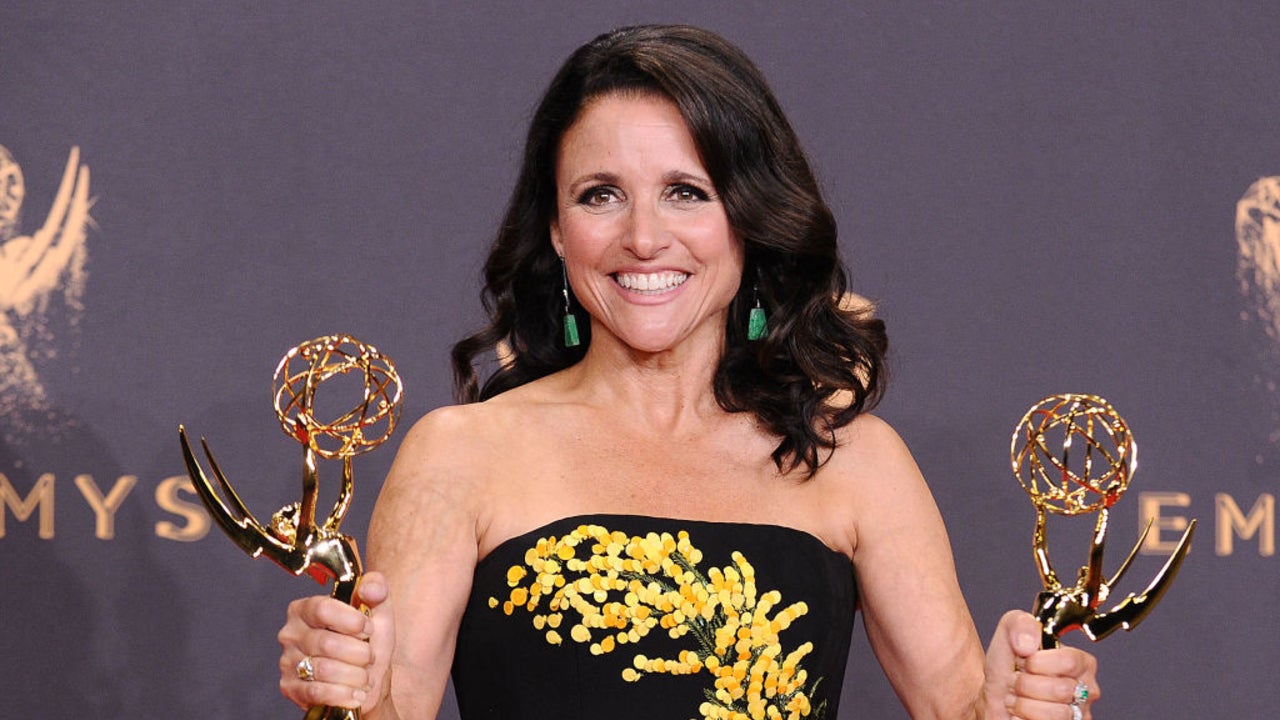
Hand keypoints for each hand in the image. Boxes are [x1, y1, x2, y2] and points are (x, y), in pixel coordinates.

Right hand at [277, 572, 395, 712]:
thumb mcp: (379, 612)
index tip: (368, 629)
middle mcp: (291, 633)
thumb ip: (377, 590)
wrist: (366, 681)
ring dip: (355, 676)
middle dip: (359, 653)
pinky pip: (317, 693)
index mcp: (306, 608)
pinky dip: (344, 694)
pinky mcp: (290, 688)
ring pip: (324, 670)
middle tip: (369, 657)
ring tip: (364, 676)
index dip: (352, 621)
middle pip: (326, 643)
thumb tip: (369, 587)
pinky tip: (356, 693)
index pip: (323, 609)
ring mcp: (288, 662)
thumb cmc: (368, 643)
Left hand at [981, 610, 1098, 719]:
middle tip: (1017, 682)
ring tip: (1018, 699)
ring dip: (1023, 705)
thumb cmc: (1007, 669)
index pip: (1069, 661)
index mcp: (1080, 662)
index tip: (1024, 662)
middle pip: (1060, 689)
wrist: (994, 700)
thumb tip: (1029, 644)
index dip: (1037, 663)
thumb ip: (1019, 624)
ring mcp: (1079, 715)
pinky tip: (1021, 714)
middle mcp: (1087, 690)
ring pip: (1056, 714)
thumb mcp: (1008, 636)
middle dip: (1026, 685)